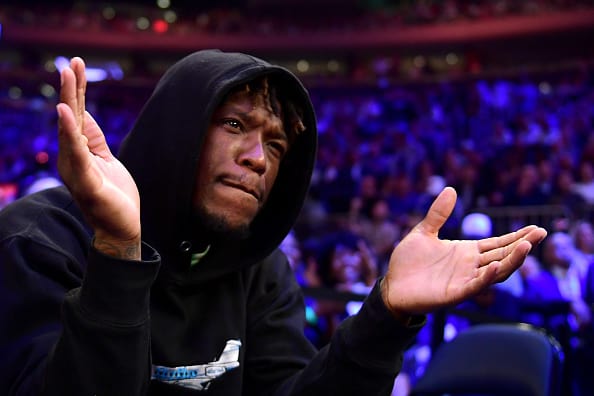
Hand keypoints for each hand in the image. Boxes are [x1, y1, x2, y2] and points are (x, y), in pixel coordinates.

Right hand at [57, 57, 140, 259]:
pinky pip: (77, 152)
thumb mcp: (106, 159)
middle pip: (72, 117)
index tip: (76, 65)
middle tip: (70, 62)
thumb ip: (93, 139)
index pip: (78, 115)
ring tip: (67, 76)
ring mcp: (76, 169)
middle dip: (72, 89)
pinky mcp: (85, 181)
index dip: (77, 91)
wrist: (121, 228)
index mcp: (78, 152)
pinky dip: (70, 131)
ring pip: (70, 129)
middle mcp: (72, 158)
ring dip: (70, 101)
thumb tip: (84, 115)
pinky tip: (67, 112)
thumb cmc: (114, 195)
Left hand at [382, 187, 546, 315]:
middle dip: (522, 245)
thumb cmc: (408, 262)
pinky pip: (475, 286)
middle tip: (541, 233)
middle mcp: (470, 267)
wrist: (392, 286)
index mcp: (466, 252)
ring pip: (495, 272)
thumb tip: (451, 189)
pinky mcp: (454, 294)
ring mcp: (464, 281)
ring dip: (511, 261)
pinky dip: (487, 277)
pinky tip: (496, 266)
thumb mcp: (423, 232)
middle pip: (502, 256)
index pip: (497, 244)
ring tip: (526, 247)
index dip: (516, 237)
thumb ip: (438, 214)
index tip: (536, 228)